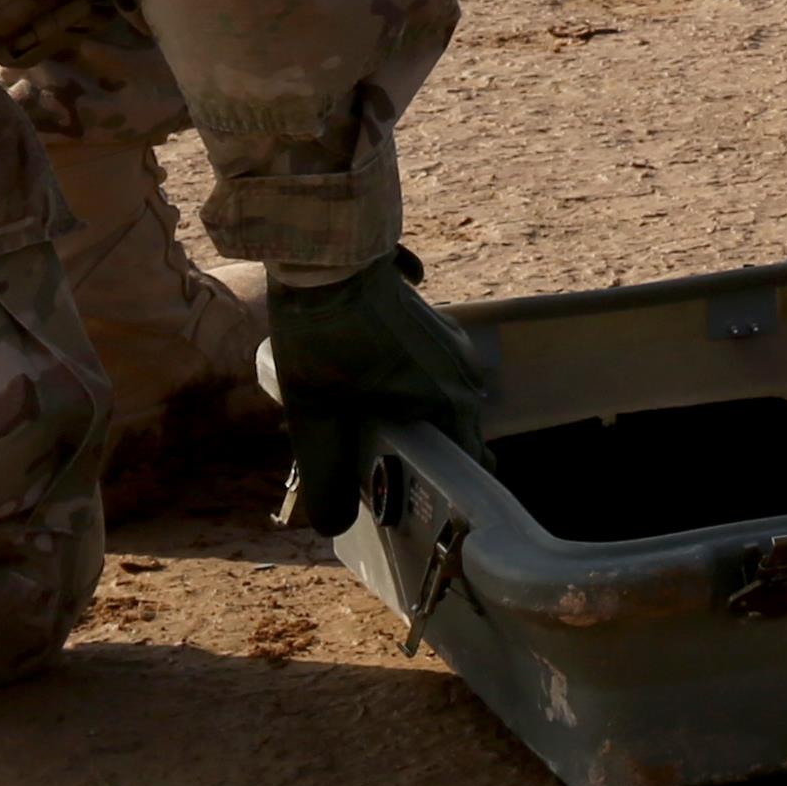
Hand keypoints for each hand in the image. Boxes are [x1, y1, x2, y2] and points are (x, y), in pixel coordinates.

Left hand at [264, 249, 493, 538]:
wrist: (329, 260)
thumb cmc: (327, 339)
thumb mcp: (317, 416)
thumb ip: (326, 475)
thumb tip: (333, 525)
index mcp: (447, 402)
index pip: (469, 465)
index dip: (446, 492)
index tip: (420, 509)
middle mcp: (463, 374)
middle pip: (459, 433)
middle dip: (430, 457)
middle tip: (386, 472)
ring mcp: (453, 344)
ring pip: (446, 400)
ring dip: (420, 419)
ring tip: (373, 430)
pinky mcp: (436, 323)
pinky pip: (436, 371)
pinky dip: (415, 388)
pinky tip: (373, 387)